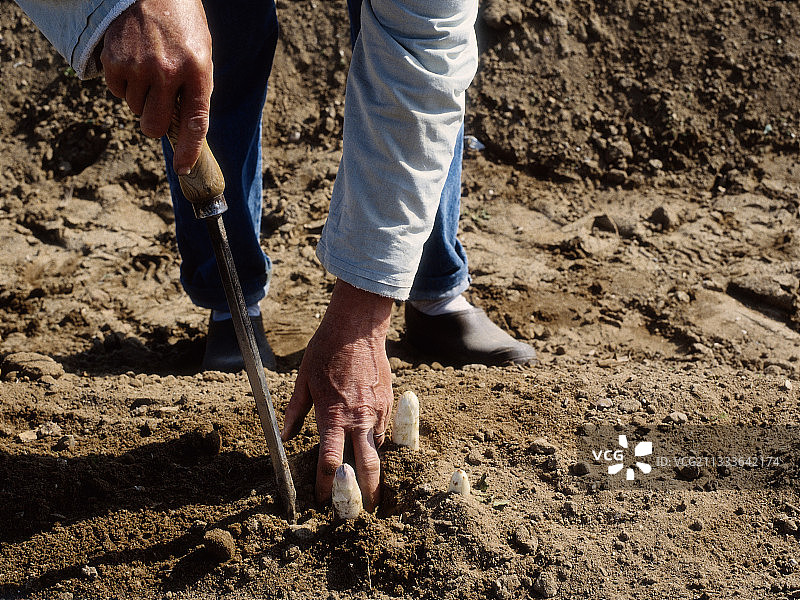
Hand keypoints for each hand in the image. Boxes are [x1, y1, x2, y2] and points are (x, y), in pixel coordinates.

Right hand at [100, 0, 212, 174]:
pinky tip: (132, 63)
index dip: (188, 150)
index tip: (183, 168)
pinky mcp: (115, 60)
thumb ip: (196, 90)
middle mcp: (167, 72)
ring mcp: (138, 66)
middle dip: (156, 123)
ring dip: (141, 98)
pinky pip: (117, 92)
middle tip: (159, 105)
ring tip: (149, 70)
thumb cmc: (182, 24)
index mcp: (196, 71)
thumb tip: (186, 129)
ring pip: (135, 109)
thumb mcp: (201, 54)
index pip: (194, 122)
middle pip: (154, 125)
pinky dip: (123, 84)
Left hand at [282, 280, 393, 510]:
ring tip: (371, 490)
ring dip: (373, 470)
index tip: (322, 499)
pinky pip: (384, 432)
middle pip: (366, 467)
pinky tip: (373, 452)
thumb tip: (286, 438)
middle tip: (364, 512)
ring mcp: (377, 411)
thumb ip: (295, 412)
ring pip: (378, 450)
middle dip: (366, 493)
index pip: (330, 461)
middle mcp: (358, 418)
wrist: (358, 327)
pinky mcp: (388, 403)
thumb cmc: (326, 351)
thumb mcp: (303, 381)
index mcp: (333, 415)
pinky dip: (378, 445)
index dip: (326, 485)